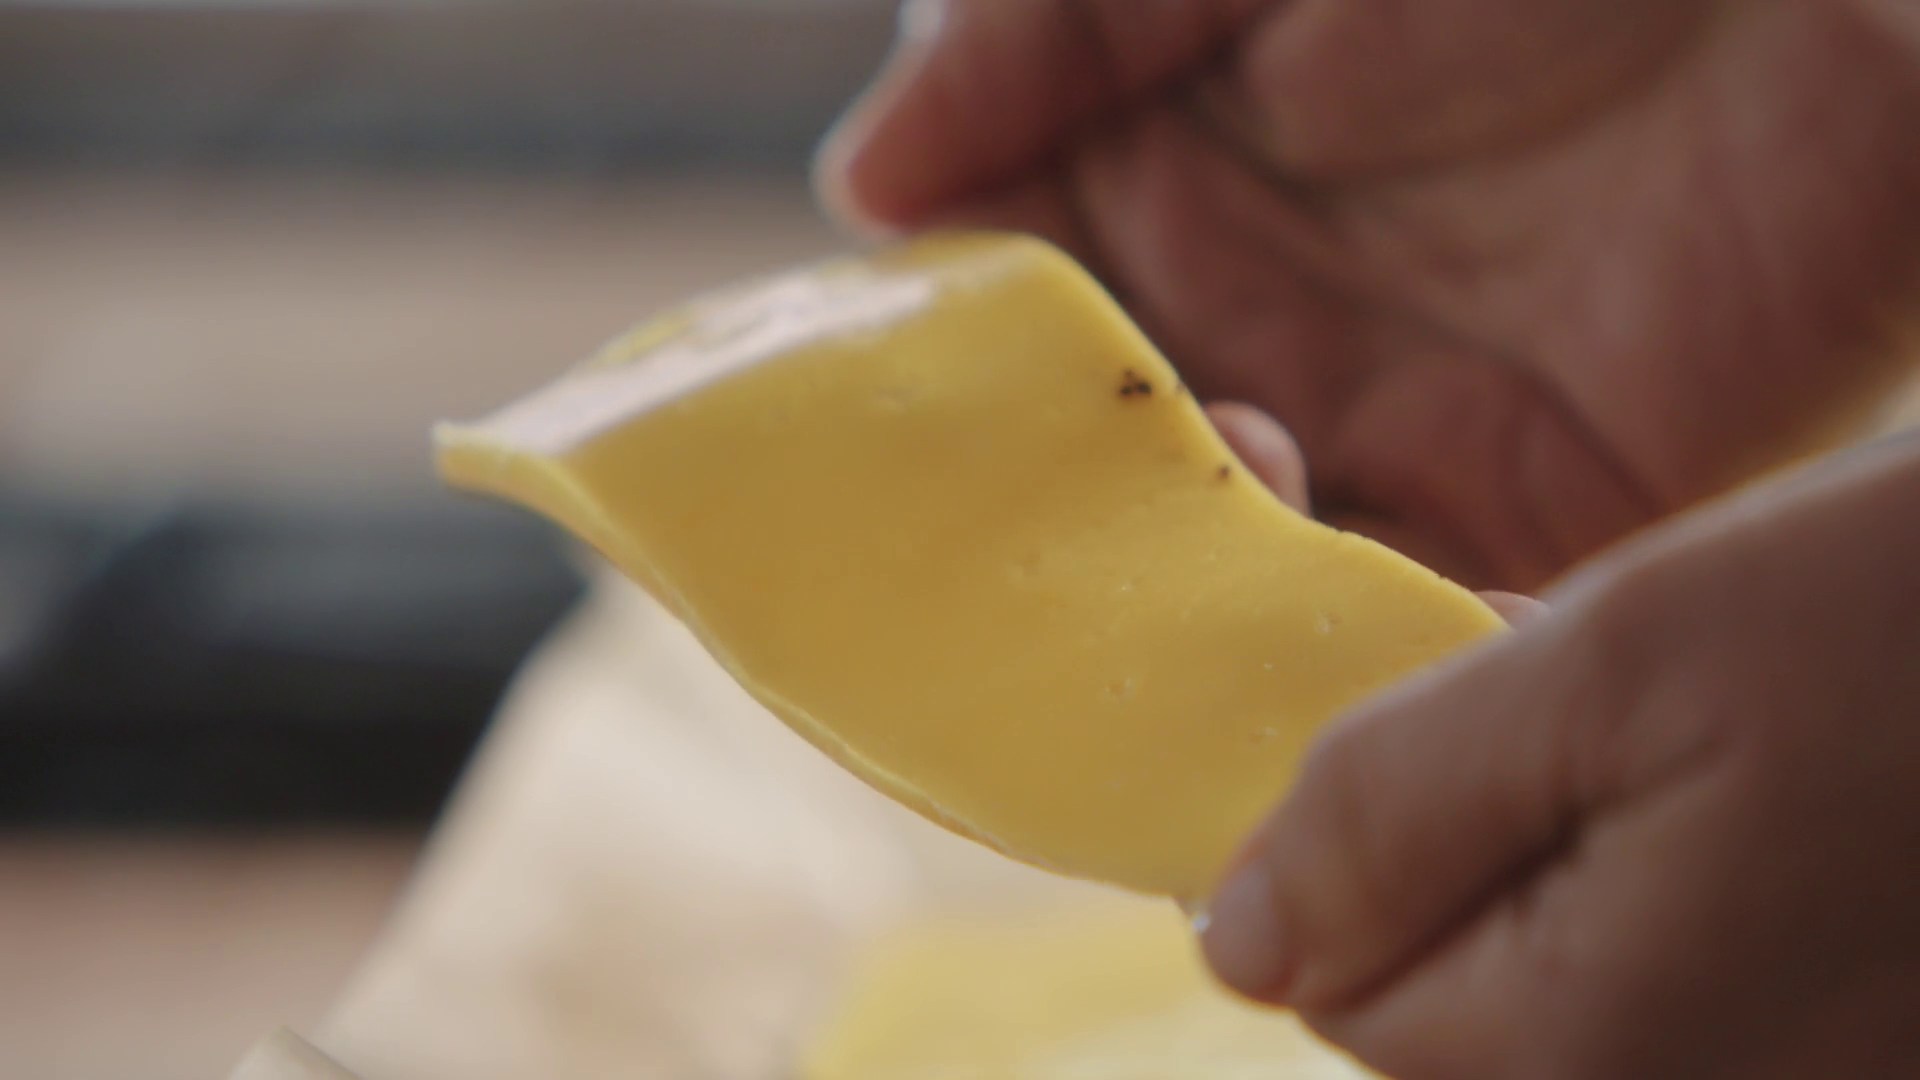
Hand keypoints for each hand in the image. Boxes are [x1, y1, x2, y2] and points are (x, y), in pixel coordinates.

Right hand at [817, 0, 1919, 590]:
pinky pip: (1406, 616)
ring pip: (1230, 574)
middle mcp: (1254, 333)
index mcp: (1161, 200)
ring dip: (1178, 601)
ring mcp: (1386, 429)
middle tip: (1011, 552)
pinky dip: (1336, 656)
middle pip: (1098, 488)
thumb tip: (861, 187)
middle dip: (1046, 537)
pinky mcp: (1532, 506)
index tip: (863, 465)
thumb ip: (1030, 34)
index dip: (931, 404)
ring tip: (1156, 575)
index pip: (1001, 337)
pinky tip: (1276, 658)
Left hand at [1197, 430, 1919, 1078]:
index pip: (1336, 979)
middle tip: (1500, 641)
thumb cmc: (1905, 623)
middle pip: (1439, 971)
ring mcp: (1772, 1060)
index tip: (1373, 665)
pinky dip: (1618, 821)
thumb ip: (1391, 812)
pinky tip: (1674, 710)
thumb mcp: (1614, 672)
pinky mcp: (1829, 1021)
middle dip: (1428, 805)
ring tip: (1610, 668)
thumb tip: (1234, 940)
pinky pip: (1646, 939)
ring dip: (1525, 799)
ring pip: (1542, 946)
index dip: (1320, 823)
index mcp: (1592, 1056)